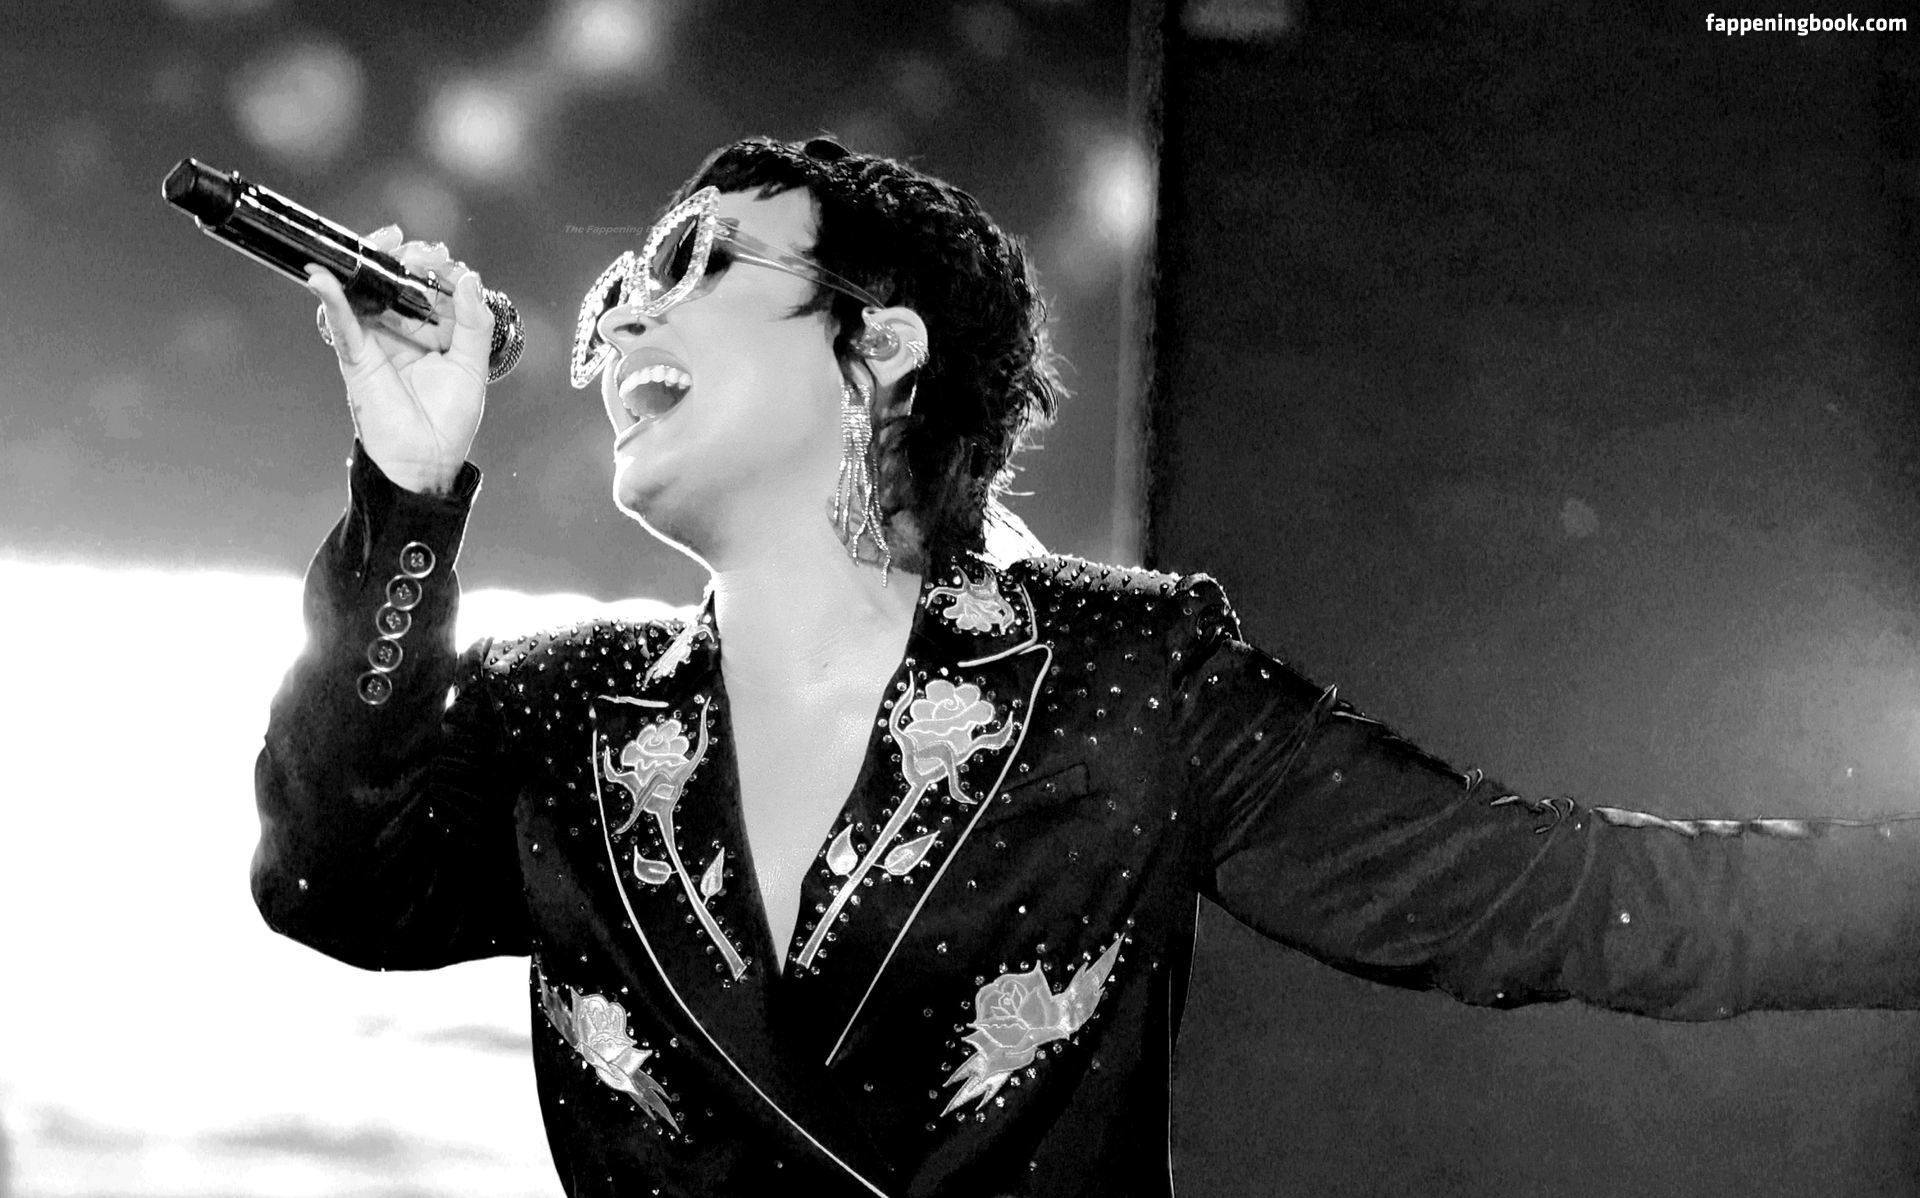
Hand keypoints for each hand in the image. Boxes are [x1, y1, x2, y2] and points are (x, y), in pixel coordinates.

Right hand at [306, 227, 494, 493]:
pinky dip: (330, 299)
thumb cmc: (448, 422)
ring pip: (365, 291)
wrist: (425, 461)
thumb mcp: (473, 367)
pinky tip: (323, 278)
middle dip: (405, 255)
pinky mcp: (356, 356)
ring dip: (371, 262)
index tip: (446, 262)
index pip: (430, 285)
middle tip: (418, 250)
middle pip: (395, 280)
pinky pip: (339, 323)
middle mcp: (402, 330)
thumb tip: (470, 279)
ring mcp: (376, 339)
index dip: (436, 266)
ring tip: (384, 244)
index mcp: (434, 331)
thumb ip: (475, 323)